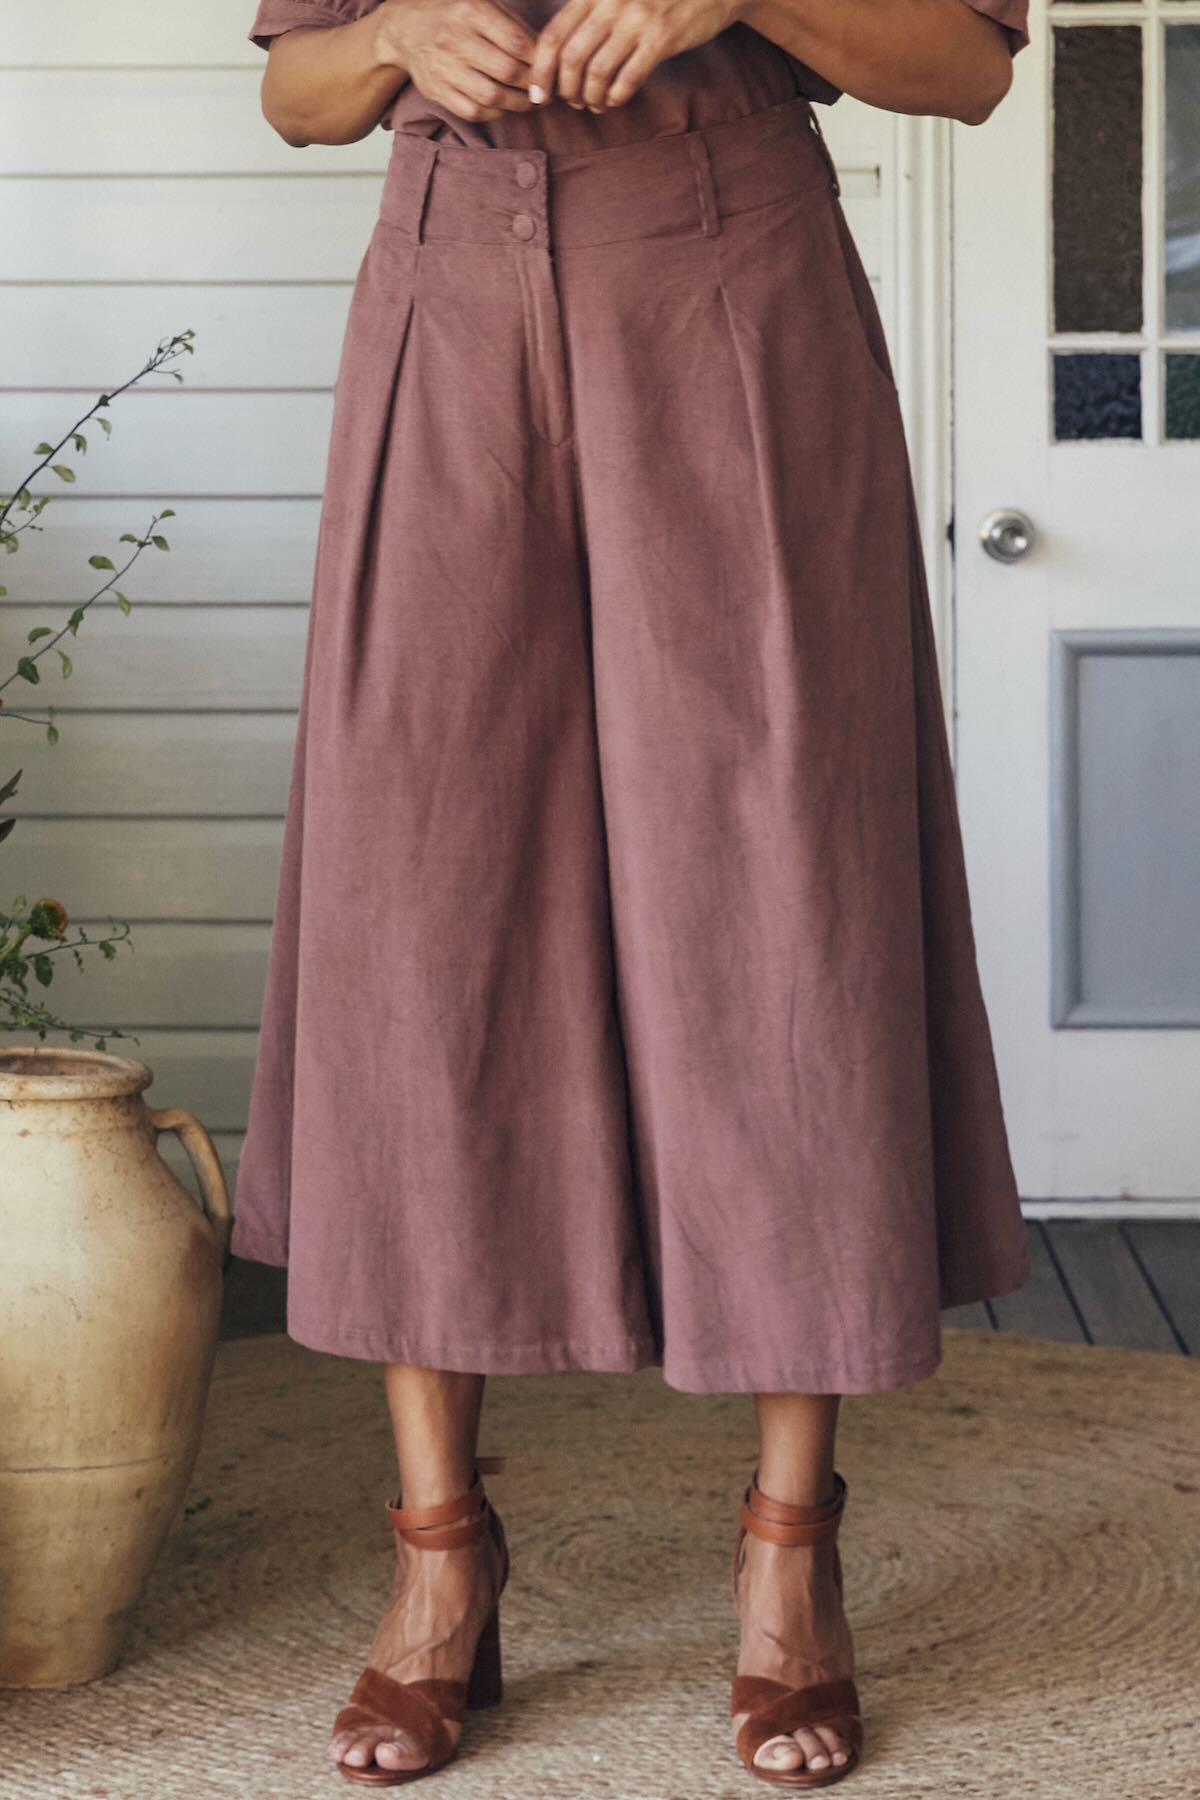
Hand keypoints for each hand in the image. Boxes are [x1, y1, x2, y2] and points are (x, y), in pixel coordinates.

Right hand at [376, 0, 539, 121]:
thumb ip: (512, 25)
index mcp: (471, 10)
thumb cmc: (453, 14)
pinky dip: (495, 113)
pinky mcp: (437, 90)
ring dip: (518, 104)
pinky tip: (504, 106)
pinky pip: (474, 111)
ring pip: (492, 97)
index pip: (517, 42)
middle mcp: (455, 39)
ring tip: (530, 101)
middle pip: (508, 72)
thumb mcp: (480, 3)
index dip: (540, 61)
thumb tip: (546, 54)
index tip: (552, 69)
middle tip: (545, 90)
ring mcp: (444, 67)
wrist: (405, 28)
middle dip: (533, 85)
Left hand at [526, 0, 743, 113]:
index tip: (539, 94)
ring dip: (590, 97)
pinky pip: (628, 78)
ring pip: (596, 72)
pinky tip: (615, 100)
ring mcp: (637, 20)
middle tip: (570, 102)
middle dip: (565, 89)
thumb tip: (559, 55)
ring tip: (593, 103)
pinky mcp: (661, 38)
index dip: (540, 70)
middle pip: (570, 58)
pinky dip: (616, 96)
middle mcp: (611, 2)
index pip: (553, 34)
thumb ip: (590, 14)